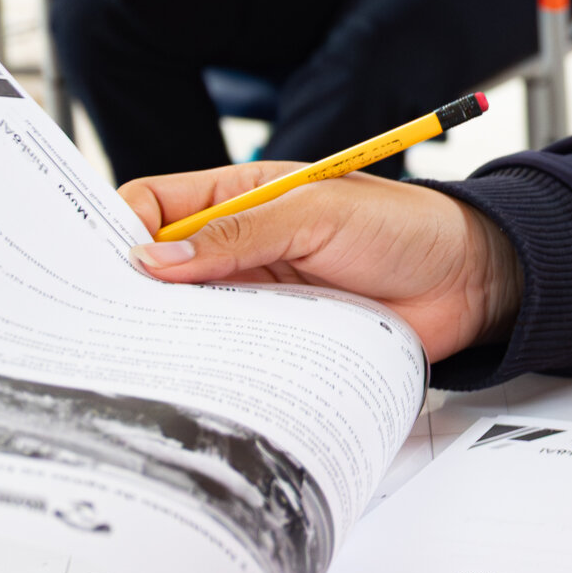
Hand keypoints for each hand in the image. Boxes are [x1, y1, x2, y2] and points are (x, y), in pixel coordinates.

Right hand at [123, 164, 519, 361]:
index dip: (122, 228)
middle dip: (131, 290)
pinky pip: (231, 353)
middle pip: (162, 268)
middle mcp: (242, 247)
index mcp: (242, 196)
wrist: (472, 280)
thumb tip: (152, 259)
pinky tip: (198, 376)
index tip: (99, 261)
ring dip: (170, 331)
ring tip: (146, 351)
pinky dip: (213, 363)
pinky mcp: (282, 338)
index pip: (157, 205)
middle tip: (106, 319)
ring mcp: (259, 294)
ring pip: (188, 315)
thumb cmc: (406, 228)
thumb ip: (241, 232)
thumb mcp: (320, 213)